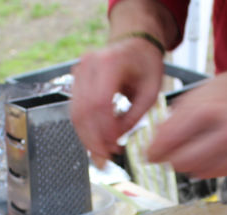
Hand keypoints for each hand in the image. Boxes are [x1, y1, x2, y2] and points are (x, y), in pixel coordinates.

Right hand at [71, 38, 163, 166]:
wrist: (135, 44)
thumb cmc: (145, 64)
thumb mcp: (151, 92)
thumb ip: (133, 117)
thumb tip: (115, 140)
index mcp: (110, 62)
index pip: (100, 103)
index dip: (105, 129)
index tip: (114, 147)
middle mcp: (89, 64)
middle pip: (83, 110)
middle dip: (93, 139)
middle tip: (105, 158)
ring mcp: (79, 71)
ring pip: (75, 113)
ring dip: (87, 137)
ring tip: (101, 154)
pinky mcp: (76, 81)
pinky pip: (75, 110)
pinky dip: (84, 129)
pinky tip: (96, 142)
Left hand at [146, 61, 226, 178]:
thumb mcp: (199, 94)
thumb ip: (174, 119)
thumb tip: (153, 149)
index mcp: (208, 110)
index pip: (168, 142)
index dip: (154, 152)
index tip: (150, 155)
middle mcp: (226, 132)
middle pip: (180, 162)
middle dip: (172, 159)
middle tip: (172, 153)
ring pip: (197, 172)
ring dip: (190, 164)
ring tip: (196, 147)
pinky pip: (215, 174)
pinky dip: (208, 167)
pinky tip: (213, 151)